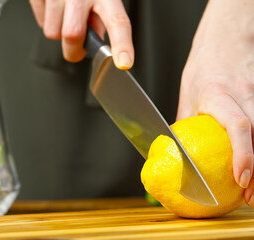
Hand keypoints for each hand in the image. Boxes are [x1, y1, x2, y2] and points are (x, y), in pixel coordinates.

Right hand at [29, 0, 133, 69]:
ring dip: (59, 33)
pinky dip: (47, 21)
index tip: (124, 62)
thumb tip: (95, 42)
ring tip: (65, 16)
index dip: (122, 44)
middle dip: (73, 49)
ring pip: (52, 33)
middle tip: (77, 47)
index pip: (117, 21)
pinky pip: (41, 22)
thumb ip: (102, 20)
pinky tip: (55, 8)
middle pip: (72, 35)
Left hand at [177, 0, 253, 204]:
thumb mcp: (188, 94)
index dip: (243, 154)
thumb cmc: (204, 66)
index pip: (238, 126)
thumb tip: (177, 153)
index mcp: (219, 95)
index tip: (241, 178)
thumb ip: (187, 124)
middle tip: (249, 197)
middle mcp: (245, 95)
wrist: (226, 40)